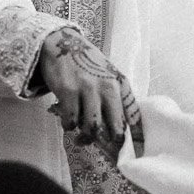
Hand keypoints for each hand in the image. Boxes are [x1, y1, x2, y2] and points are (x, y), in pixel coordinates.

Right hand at [37, 27, 142, 152]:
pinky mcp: (68, 91)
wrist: (61, 42)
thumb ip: (114, 99)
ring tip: (80, 135)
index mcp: (120, 85)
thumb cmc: (86, 63)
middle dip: (108, 143)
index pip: (131, 117)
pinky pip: (71, 121)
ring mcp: (87, 89)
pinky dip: (68, 126)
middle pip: (114, 128)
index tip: (129, 151)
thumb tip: (117, 130)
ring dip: (84, 136)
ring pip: (91, 127)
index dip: (131, 138)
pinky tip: (67, 121)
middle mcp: (107, 87)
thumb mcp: (107, 76)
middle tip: (101, 146)